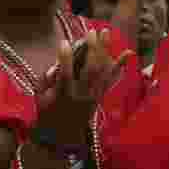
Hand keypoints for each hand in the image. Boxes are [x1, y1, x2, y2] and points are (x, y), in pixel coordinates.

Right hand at [36, 29, 133, 147]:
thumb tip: (57, 65)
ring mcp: (93, 96)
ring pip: (102, 72)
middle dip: (91, 50)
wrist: (61, 136)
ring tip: (106, 32)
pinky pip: (110, 79)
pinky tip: (128, 52)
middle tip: (91, 32)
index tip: (63, 42)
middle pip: (89, 71)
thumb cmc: (46, 113)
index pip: (65, 76)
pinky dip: (119, 65)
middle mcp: (81, 96)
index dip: (65, 59)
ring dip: (105, 50)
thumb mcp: (39, 96)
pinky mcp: (99, 97)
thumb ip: (46, 79)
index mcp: (63, 96)